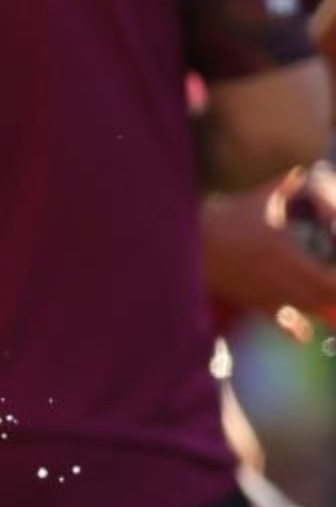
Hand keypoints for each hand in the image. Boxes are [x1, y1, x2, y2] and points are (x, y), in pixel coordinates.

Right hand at [204, 169, 335, 339]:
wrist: (187, 246)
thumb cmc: (223, 221)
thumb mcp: (258, 200)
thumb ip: (284, 185)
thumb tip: (303, 171)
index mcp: (289, 257)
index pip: (331, 281)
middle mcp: (283, 282)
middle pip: (325, 299)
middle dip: (334, 294)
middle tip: (333, 282)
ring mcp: (267, 295)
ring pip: (308, 310)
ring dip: (323, 306)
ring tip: (329, 304)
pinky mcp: (253, 302)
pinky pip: (281, 322)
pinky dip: (295, 329)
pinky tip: (304, 335)